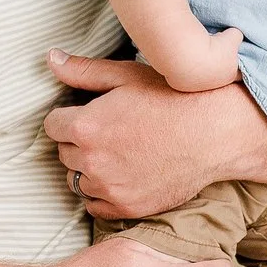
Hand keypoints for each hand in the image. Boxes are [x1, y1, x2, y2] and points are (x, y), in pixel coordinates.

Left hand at [46, 49, 246, 218]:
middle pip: (63, 153)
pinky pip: (95, 206)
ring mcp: (110, 188)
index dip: (69, 117)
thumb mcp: (127, 76)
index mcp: (86, 126)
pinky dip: (102, 193)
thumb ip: (84, 72)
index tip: (89, 115)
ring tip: (117, 154)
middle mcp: (92, 161)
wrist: (216, 133)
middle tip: (109, 132)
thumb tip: (51, 60)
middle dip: (78, 142)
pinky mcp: (128, 207)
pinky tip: (122, 176)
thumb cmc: (174, 98)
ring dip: (89, 168)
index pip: (52, 125)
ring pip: (77, 180)